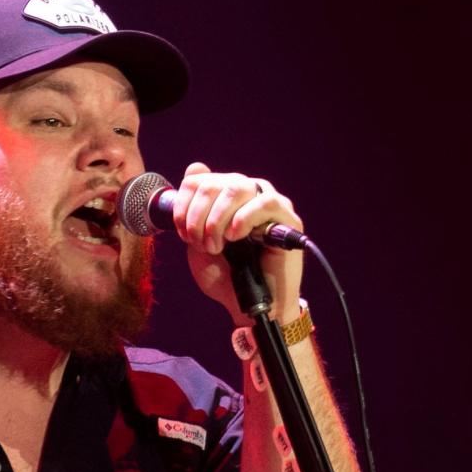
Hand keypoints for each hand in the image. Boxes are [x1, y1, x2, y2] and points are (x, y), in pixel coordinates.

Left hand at [170, 161, 304, 323]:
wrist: (247, 305)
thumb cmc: (225, 276)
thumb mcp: (197, 243)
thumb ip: (192, 212)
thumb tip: (195, 167)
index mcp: (224, 198)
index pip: (199, 179)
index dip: (184, 205)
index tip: (183, 234)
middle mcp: (248, 194)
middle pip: (215, 183)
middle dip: (198, 217)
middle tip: (202, 244)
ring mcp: (269, 203)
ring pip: (237, 187)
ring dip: (218, 220)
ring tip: (218, 245)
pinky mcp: (288, 218)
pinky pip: (265, 202)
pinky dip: (243, 219)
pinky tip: (236, 238)